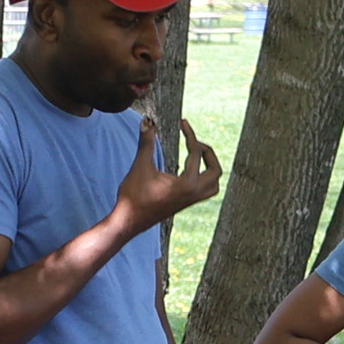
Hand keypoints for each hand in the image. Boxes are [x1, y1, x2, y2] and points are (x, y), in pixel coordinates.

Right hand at [112, 115, 222, 234]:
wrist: (128, 221)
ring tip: (197, 155)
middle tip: (194, 142)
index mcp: (187, 184)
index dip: (190, 135)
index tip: (183, 123)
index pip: (196, 153)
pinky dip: (205, 178)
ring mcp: (191, 200)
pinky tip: (190, 170)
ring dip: (210, 167)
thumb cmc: (133, 196)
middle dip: (207, 152)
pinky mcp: (186, 204)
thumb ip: (146, 143)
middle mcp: (193, 193)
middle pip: (215, 169)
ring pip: (214, 183)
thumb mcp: (140, 166)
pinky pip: (206, 190)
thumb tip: (147, 122)